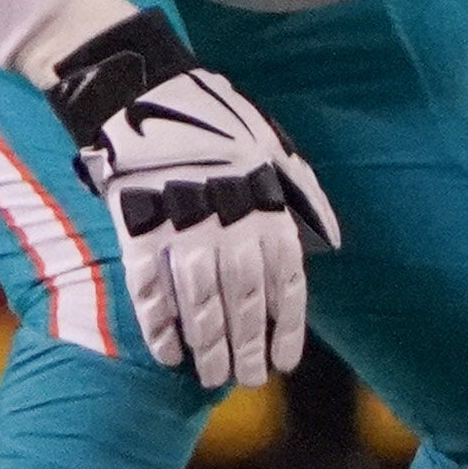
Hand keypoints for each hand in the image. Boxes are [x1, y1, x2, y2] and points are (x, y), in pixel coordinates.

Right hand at [48, 11, 339, 388]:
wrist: (144, 87)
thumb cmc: (214, 119)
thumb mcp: (273, 147)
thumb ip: (302, 195)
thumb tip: (331, 240)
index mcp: (265, 205)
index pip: (284, 281)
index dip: (285, 327)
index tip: (282, 364)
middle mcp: (230, 222)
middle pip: (243, 300)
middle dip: (246, 347)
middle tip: (245, 381)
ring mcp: (181, 227)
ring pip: (200, 303)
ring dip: (208, 347)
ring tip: (211, 378)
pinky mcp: (137, 228)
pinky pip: (149, 288)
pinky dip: (158, 325)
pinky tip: (167, 354)